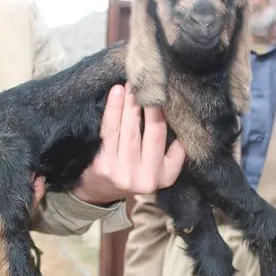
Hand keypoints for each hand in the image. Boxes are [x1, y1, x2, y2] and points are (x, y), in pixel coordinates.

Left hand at [72, 84, 185, 204]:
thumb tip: (174, 109)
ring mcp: (125, 173)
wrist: (97, 191)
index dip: (174, 120)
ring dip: (131, 104)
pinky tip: (116, 94)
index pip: (178, 146)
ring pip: (130, 130)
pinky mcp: (104, 166)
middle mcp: (147, 178)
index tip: (171, 96)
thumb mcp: (157, 167)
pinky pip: (110, 132)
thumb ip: (168, 148)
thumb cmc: (131, 170)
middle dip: (151, 106)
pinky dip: (113, 110)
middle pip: (153, 134)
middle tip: (149, 83)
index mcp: (166, 176)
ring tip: (132, 84)